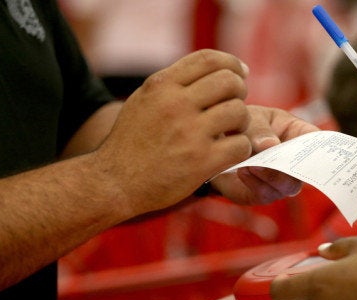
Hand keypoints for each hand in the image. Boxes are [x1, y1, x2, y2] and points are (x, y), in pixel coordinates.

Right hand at [93, 49, 251, 214]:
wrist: (114, 183)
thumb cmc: (131, 142)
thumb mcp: (143, 100)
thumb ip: (172, 83)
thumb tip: (212, 70)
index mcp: (161, 85)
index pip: (208, 59)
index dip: (231, 63)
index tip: (240, 73)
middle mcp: (175, 104)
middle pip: (229, 81)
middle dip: (239, 92)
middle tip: (234, 106)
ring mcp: (189, 133)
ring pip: (239, 112)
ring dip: (242, 122)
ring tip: (232, 131)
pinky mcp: (201, 162)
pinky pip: (240, 145)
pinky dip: (241, 148)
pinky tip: (229, 152)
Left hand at [211, 105, 320, 204]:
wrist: (216, 144)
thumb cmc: (243, 126)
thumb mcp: (251, 118)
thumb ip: (259, 129)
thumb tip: (271, 145)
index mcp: (299, 136)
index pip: (320, 144)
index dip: (324, 150)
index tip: (318, 152)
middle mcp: (295, 162)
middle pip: (307, 171)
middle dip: (293, 166)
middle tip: (273, 156)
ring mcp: (281, 180)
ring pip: (288, 186)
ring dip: (271, 175)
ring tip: (252, 164)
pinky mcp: (263, 193)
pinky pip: (265, 193)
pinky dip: (254, 182)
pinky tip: (242, 170)